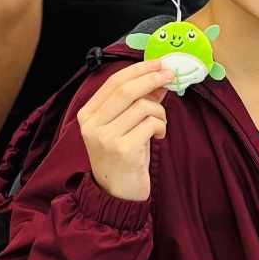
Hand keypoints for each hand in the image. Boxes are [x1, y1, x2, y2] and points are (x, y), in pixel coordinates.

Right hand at [77, 57, 173, 200]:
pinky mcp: (123, 149)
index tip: (158, 63)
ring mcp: (106, 137)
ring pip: (142, 106)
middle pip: (126, 89)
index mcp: (87, 115)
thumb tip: (159, 78)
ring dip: (160, 112)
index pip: (113, 81)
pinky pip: (151, 123)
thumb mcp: (125, 127)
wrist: (117, 196)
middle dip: (152, 78)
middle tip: (170, 76)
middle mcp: (92, 125)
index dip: (138, 69)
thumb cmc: (123, 159)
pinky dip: (160, 126)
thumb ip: (137, 102)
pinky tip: (158, 136)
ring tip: (160, 124)